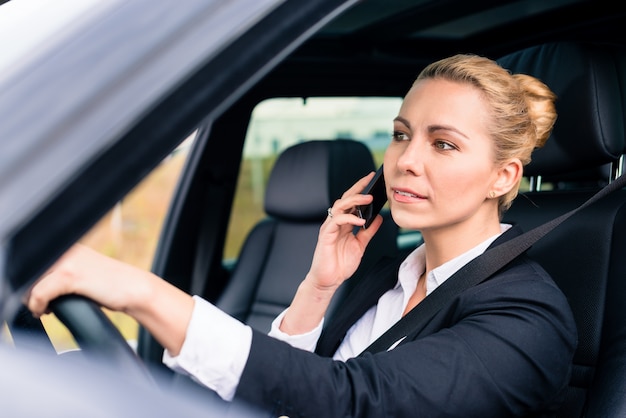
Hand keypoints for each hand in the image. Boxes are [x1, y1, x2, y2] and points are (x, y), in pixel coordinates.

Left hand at [24, 244, 154, 316]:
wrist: (134, 289)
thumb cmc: (112, 286)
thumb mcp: (86, 273)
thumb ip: (66, 272)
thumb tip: (39, 287)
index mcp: (69, 247)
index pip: (35, 264)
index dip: (32, 282)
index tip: (40, 297)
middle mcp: (66, 250)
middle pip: (29, 272)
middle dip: (29, 291)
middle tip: (42, 304)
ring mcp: (67, 261)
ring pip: (30, 282)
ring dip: (31, 300)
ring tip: (44, 309)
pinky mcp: (70, 276)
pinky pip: (39, 293)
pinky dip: (37, 306)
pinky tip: (46, 311)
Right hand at [278, 172, 383, 334]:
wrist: (328, 281)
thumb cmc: (340, 264)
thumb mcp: (360, 245)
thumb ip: (368, 231)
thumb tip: (379, 218)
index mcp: (343, 223)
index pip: (352, 202)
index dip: (361, 190)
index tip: (373, 180)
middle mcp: (335, 222)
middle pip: (345, 199)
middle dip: (357, 188)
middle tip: (370, 180)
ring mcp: (329, 227)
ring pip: (339, 206)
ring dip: (354, 200)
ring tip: (368, 198)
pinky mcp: (325, 235)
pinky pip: (336, 221)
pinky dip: (349, 218)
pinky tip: (360, 220)